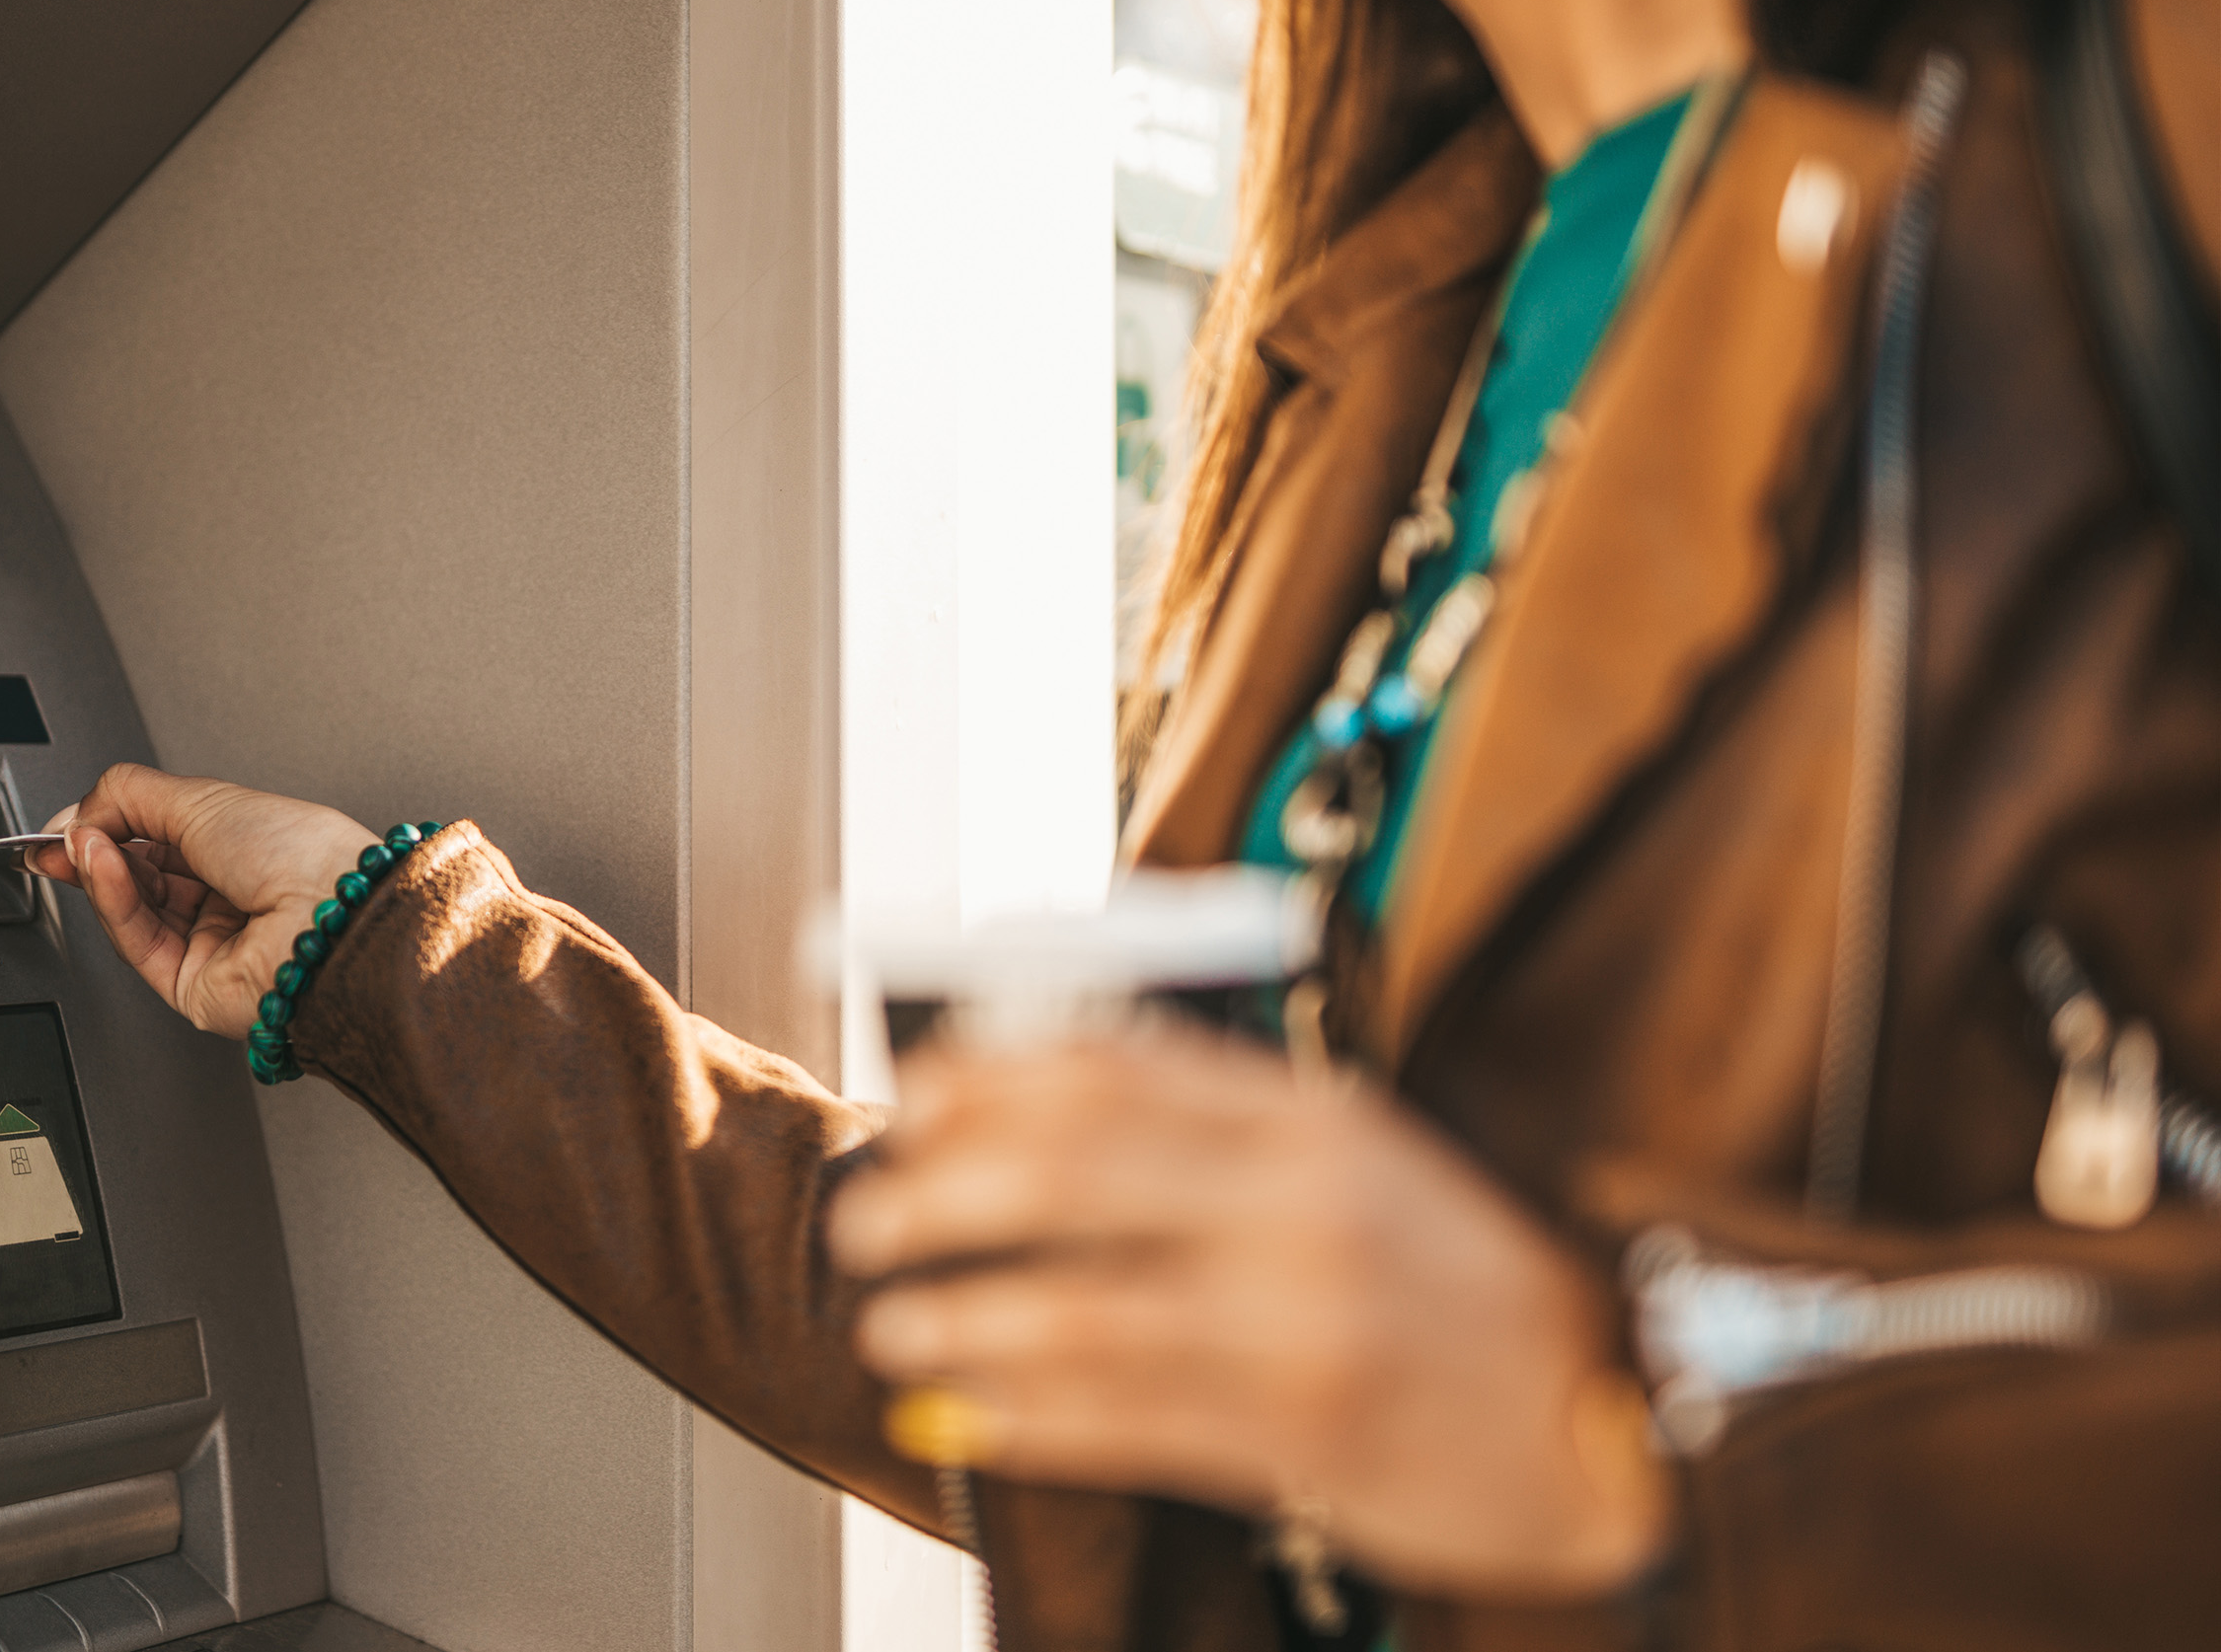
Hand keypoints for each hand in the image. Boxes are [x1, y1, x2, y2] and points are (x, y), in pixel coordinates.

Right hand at [28, 763, 378, 1040]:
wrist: (329, 917)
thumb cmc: (301, 854)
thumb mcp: (204, 799)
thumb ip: (128, 796)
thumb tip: (78, 811)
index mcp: (245, 848)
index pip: (159, 838)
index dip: (109, 827)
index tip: (67, 819)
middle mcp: (231, 897)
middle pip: (140, 877)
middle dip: (95, 853)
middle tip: (57, 837)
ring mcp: (213, 943)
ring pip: (134, 910)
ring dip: (102, 873)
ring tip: (82, 846)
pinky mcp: (194, 986)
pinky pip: (139, 943)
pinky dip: (114, 903)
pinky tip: (100, 869)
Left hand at [825, 1028, 1668, 1599]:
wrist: (1626, 1414)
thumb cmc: (1466, 1289)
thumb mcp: (1361, 1166)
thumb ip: (1224, 1128)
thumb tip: (1049, 1108)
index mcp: (1313, 1117)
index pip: (1114, 1067)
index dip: (990, 1079)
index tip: (914, 1094)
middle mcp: (1301, 1201)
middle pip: (1072, 1171)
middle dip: (945, 1192)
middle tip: (871, 1218)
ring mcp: (1303, 1317)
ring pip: (1081, 1307)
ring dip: (963, 1317)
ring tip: (894, 1327)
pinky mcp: (1307, 1430)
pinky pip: (1127, 1420)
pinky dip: (1025, 1417)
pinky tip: (963, 1416)